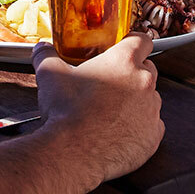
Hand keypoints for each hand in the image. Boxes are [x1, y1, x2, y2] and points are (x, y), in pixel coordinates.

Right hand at [30, 34, 161, 180]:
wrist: (73, 153)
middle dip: (133, 73)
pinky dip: (140, 127)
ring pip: (151, 98)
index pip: (142, 40)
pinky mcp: (153, 136)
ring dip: (137, 101)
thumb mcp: (50, 75)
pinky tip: (120, 131)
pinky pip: (152, 126)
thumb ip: (46, 55)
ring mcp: (151, 111)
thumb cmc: (66, 112)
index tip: (127, 47)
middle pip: (148, 69)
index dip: (134, 42)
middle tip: (111, 83)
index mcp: (123, 62)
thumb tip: (42, 48)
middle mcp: (143, 83)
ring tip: (113, 110)